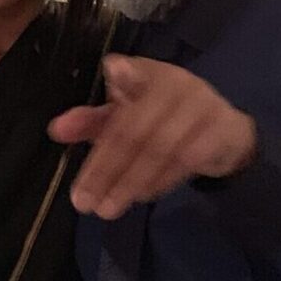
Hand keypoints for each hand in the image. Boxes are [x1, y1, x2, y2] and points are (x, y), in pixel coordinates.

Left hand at [48, 55, 255, 218]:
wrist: (225, 131)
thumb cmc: (163, 118)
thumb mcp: (126, 115)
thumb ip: (91, 121)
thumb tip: (56, 130)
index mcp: (148, 73)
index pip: (132, 76)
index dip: (125, 76)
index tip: (114, 73)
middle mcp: (175, 83)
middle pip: (135, 127)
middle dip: (105, 166)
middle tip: (82, 200)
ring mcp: (202, 105)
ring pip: (159, 148)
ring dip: (129, 181)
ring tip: (105, 208)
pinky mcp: (221, 130)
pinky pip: (187, 160)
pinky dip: (161, 181)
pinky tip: (141, 196)